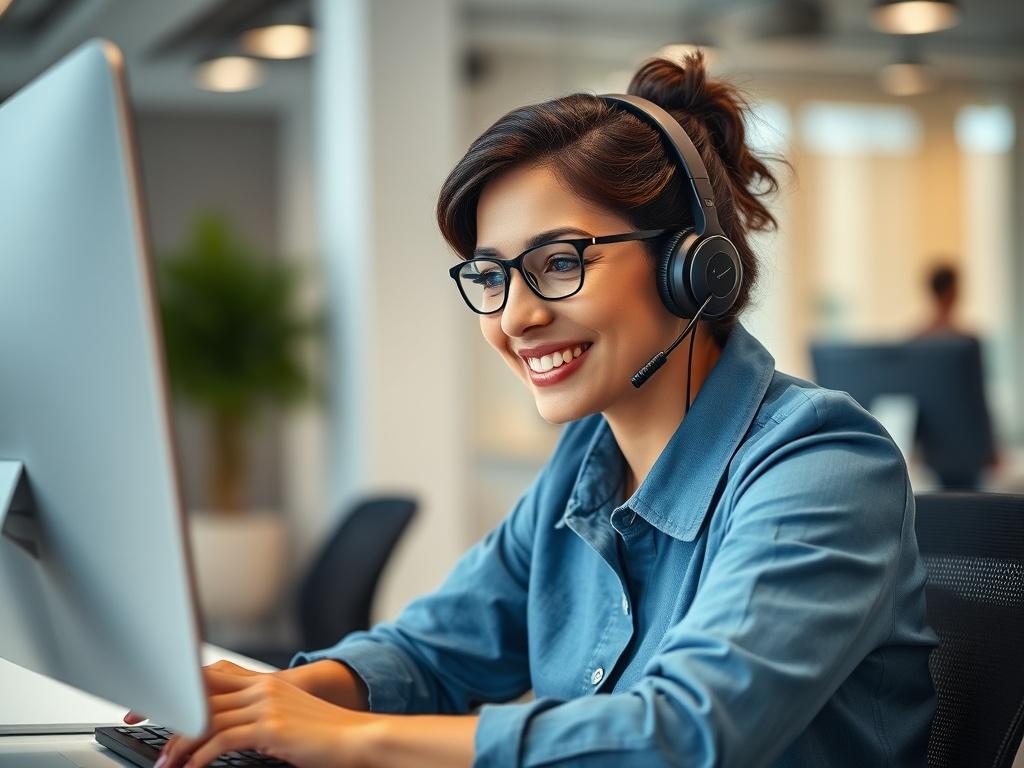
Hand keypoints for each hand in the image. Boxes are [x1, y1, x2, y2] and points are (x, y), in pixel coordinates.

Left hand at [129, 660, 381, 767]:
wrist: (358, 738)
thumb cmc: (325, 736)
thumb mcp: (286, 720)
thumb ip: (257, 718)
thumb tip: (224, 734)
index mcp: (265, 683)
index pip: (211, 676)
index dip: (178, 684)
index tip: (152, 699)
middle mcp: (263, 688)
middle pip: (202, 691)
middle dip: (165, 706)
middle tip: (137, 720)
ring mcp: (266, 706)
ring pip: (207, 718)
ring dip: (179, 742)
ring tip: (164, 762)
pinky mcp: (271, 728)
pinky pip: (223, 740)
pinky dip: (200, 755)